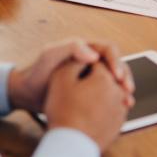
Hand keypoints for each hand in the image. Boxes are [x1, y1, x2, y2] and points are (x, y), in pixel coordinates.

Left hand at [8, 38, 134, 112]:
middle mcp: (94, 60)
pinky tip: (121, 108)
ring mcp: (94, 76)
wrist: (29, 93)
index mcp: (87, 48)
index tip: (117, 77)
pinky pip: (110, 92)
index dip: (116, 62)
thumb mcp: (51, 54)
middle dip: (125, 77)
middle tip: (127, 90)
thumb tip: (95, 55)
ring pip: (116, 79)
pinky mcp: (93, 90)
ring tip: (127, 101)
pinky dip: (117, 99)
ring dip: (124, 89)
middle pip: (117, 64)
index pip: (109, 50)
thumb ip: (71, 48)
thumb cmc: (38, 70)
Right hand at [45, 60, 130, 151]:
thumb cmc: (64, 110)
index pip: (98, 63)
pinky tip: (93, 112)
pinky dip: (106, 107)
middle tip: (81, 87)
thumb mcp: (62, 79)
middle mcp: (119, 90)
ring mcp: (122, 108)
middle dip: (98, 78)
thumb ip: (75, 60)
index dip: (86, 66)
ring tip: (87, 100)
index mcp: (106, 77)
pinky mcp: (120, 123)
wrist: (70, 146)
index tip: (77, 74)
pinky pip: (115, 108)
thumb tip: (89, 54)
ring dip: (103, 92)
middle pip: (109, 76)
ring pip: (114, 92)